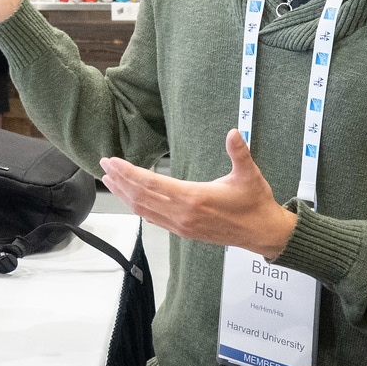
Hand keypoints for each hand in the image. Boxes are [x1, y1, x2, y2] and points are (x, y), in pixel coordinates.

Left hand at [99, 130, 297, 258]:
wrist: (263, 233)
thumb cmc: (255, 203)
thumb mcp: (249, 174)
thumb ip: (239, 152)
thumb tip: (233, 132)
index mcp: (194, 198)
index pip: (151, 184)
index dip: (129, 172)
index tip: (112, 161)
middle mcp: (183, 214)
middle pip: (141, 196)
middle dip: (120, 180)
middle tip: (103, 165)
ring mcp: (181, 225)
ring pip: (144, 209)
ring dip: (124, 194)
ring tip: (109, 180)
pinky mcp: (184, 232)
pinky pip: (153, 219)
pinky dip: (138, 207)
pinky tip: (130, 199)